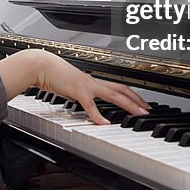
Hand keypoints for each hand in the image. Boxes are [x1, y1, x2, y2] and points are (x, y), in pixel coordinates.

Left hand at [30, 164, 147, 189]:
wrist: (170, 188)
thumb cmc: (147, 178)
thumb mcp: (123, 169)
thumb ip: (105, 168)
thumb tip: (84, 169)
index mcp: (104, 167)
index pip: (76, 166)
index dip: (57, 166)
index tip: (40, 166)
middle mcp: (106, 178)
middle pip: (74, 178)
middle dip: (51, 180)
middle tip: (32, 181)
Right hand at [33, 50, 148, 123]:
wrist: (40, 65)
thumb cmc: (52, 74)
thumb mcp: (69, 87)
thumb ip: (78, 95)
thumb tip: (82, 103)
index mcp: (92, 81)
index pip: (117, 87)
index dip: (131, 95)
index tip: (142, 103)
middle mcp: (93, 82)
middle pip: (122, 89)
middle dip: (137, 99)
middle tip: (149, 109)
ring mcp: (87, 85)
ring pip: (113, 95)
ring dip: (128, 104)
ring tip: (139, 113)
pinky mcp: (77, 91)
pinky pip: (91, 105)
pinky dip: (99, 115)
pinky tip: (105, 123)